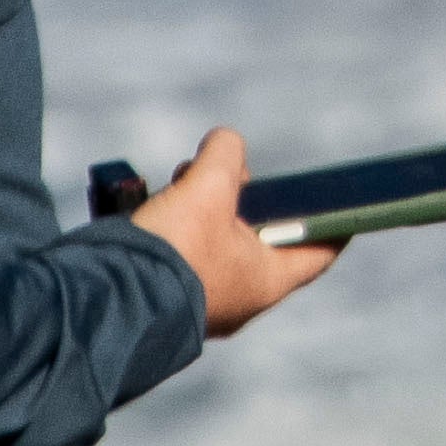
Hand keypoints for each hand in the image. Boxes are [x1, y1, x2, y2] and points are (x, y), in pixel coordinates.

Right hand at [128, 127, 334, 336]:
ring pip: (215, 243)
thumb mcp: (208, 186)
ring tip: (185, 179)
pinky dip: (176, 224)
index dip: (332, 226)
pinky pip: (181, 254)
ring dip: (204, 206)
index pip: (317, 253)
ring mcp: (198, 301)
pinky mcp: (162, 295)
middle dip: (245, 199)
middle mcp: (236, 299)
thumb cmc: (171, 251)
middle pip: (259, 239)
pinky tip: (158, 201)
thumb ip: (225, 155)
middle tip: (232, 173)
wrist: (99, 300)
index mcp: (264, 282)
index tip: (347, 206)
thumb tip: (225, 145)